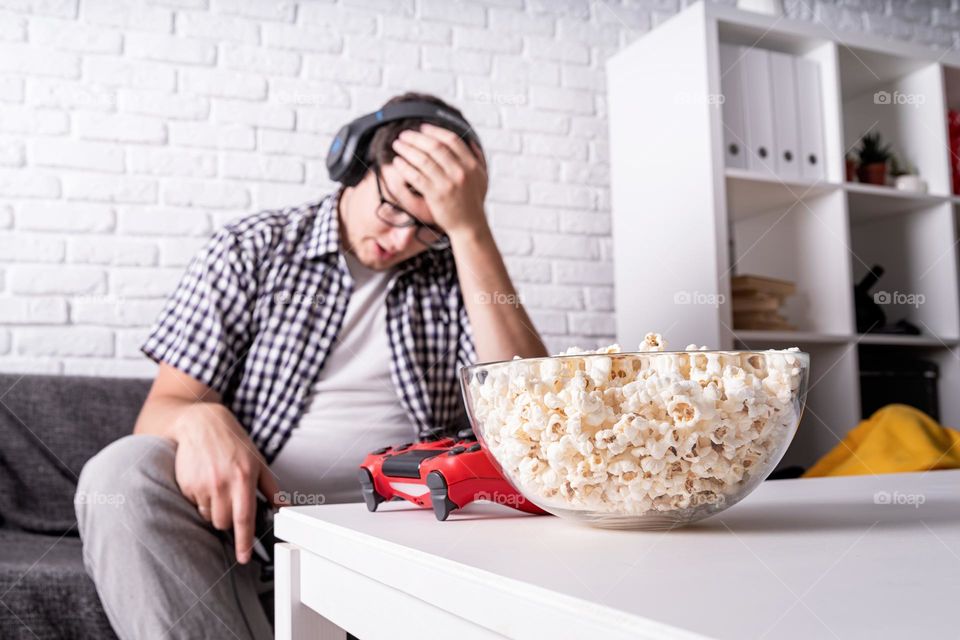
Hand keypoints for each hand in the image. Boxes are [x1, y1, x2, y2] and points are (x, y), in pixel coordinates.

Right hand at [172, 403, 278, 563]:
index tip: (243, 558)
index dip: (244, 542)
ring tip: (217, 487)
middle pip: (223, 522)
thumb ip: (271, 488)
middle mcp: (222, 483)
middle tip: (229, 501)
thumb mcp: (258, 461)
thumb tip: (284, 508)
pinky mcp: (186, 484)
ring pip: (208, 516)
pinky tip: (204, 482)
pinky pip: (194, 505)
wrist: (200, 423)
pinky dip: (200, 500)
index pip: (244, 518)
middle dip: (227, 519)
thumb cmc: (233, 443)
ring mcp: (202, 484)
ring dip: (213, 510)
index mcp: (244, 478)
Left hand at [389, 122, 487, 237]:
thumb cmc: (473, 202)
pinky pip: (416, 177)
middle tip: (404, 134)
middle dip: (416, 138)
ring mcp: (447, 183)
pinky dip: (405, 167)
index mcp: (471, 164)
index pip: (451, 140)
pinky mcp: (435, 195)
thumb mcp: (482, 178)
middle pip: (435, 147)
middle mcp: (460, 172)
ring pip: (423, 160)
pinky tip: (397, 162)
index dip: (434, 131)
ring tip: (397, 145)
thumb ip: (478, 158)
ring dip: (407, 149)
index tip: (422, 128)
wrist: (469, 225)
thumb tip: (471, 141)